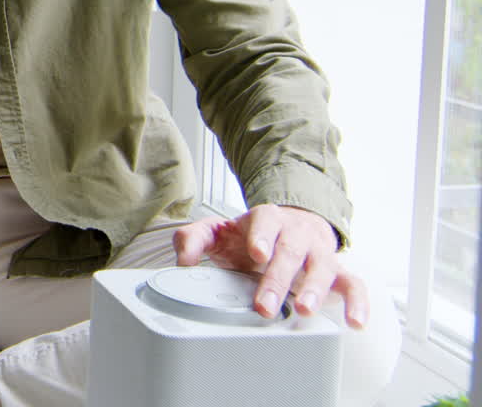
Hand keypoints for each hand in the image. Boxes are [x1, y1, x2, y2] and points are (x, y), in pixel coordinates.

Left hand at [172, 205, 367, 328]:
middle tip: (264, 304)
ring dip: (315, 290)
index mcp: (267, 219)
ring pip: (324, 268)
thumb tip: (184, 260)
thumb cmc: (249, 235)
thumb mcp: (217, 232)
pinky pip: (354, 285)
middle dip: (278, 278)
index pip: (266, 221)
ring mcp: (319, 253)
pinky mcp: (337, 273)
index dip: (263, 236)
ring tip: (304, 310)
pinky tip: (354, 322)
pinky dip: (358, 302)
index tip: (257, 253)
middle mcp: (297, 234)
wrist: (287, 229)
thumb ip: (194, 239)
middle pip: (291, 252)